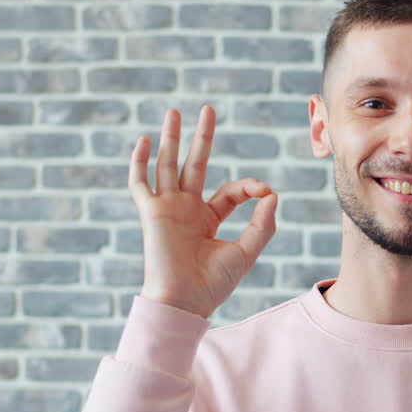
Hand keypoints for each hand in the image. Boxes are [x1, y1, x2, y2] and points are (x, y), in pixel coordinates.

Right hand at [128, 106, 278, 318]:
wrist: (186, 302)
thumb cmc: (214, 284)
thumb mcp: (247, 251)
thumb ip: (263, 224)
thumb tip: (272, 194)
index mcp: (208, 219)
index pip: (230, 191)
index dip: (250, 186)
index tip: (264, 190)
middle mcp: (186, 210)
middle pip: (194, 165)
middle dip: (202, 138)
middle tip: (208, 109)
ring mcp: (168, 209)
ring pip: (168, 165)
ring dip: (171, 138)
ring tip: (174, 112)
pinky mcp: (151, 213)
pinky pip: (139, 184)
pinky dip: (138, 162)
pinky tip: (142, 140)